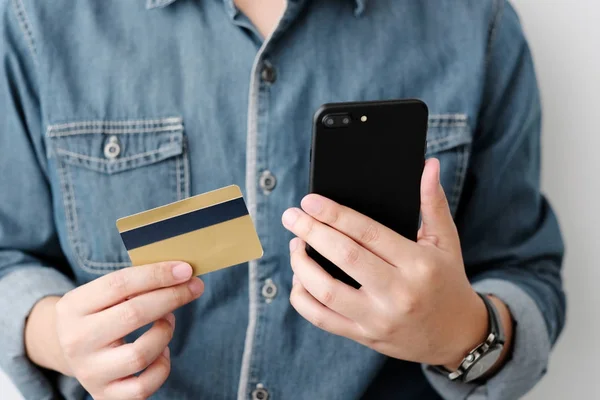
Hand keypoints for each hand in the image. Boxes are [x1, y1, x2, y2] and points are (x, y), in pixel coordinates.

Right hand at [52, 262, 202, 398]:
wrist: (68, 351)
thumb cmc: (98, 314)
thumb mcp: (101, 294)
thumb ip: (134, 283)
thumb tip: (180, 273)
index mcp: (72, 307)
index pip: (119, 284)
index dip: (157, 274)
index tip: (185, 270)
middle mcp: (76, 341)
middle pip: (134, 314)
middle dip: (172, 297)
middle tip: (194, 287)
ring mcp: (89, 372)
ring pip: (140, 354)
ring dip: (165, 332)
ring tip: (168, 321)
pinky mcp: (104, 394)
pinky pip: (143, 387)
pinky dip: (162, 367)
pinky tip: (162, 352)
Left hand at [283, 158, 510, 368]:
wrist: (457, 335)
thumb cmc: (447, 281)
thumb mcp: (446, 242)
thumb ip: (432, 203)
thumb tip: (428, 165)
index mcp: (418, 264)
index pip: (368, 233)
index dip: (335, 214)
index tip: (309, 201)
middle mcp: (398, 293)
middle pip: (343, 258)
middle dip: (310, 232)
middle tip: (290, 216)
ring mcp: (378, 318)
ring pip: (326, 291)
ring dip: (301, 265)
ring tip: (294, 245)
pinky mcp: (364, 336)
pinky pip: (321, 319)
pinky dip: (302, 298)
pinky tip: (299, 278)